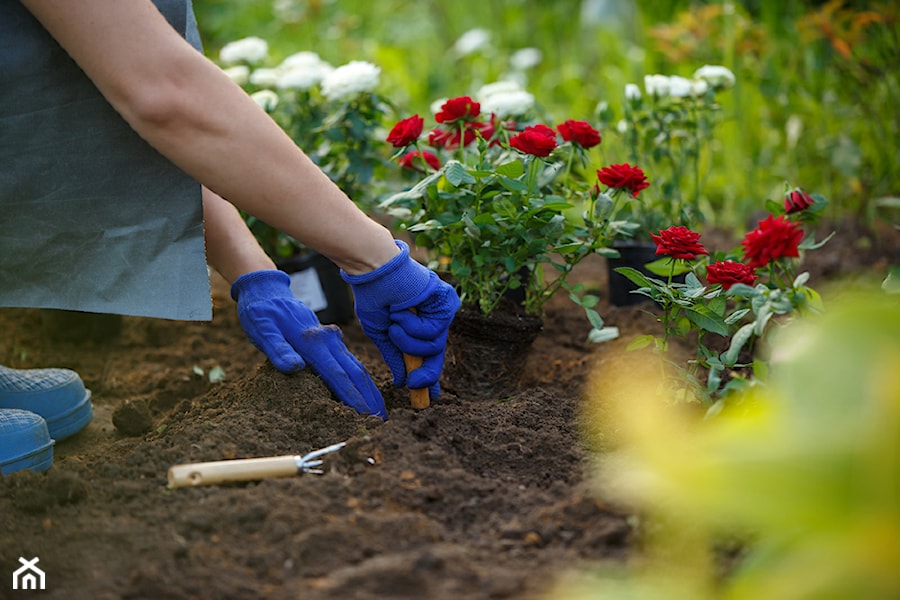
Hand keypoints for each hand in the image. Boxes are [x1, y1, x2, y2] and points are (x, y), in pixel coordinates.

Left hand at [231, 270, 385, 418]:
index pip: (338, 376)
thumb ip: (278, 349)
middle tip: (382, 421)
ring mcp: (332, 339)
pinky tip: (365, 391)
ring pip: (356, 367)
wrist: (267, 289)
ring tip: (379, 411)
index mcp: (313, 342)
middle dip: (370, 398)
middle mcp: (328, 340)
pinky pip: (350, 362)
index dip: (354, 398)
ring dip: (369, 390)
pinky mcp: (330, 340)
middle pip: (356, 373)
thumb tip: (295, 367)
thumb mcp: (262, 330)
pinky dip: (361, 379)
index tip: (366, 416)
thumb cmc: (260, 312)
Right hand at [341, 240, 459, 397]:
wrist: (374, 271)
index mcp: (418, 325)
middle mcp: (432, 318)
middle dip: (427, 373)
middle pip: (436, 355)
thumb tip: (402, 382)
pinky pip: (434, 330)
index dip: (429, 375)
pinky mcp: (446, 301)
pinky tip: (403, 312)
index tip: (430, 396)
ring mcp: (440, 310)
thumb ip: (394, 356)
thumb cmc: (374, 296)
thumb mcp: (380, 334)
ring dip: (409, 341)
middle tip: (415, 384)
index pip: (428, 354)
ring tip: (395, 323)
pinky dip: (414, 327)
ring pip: (433, 346)